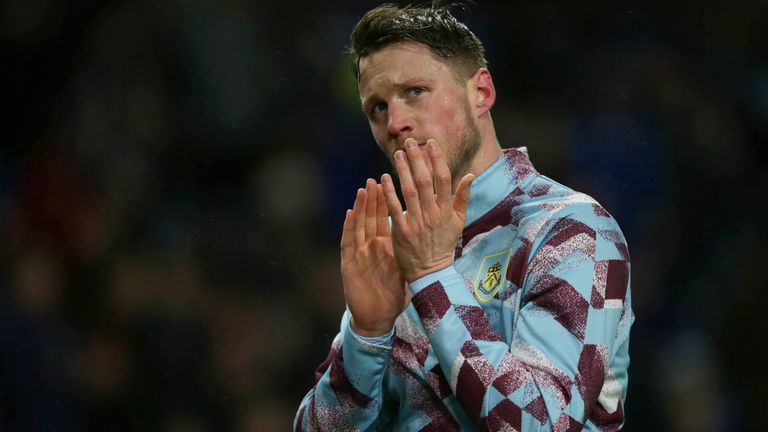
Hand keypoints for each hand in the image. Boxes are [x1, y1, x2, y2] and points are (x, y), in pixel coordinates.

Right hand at [341, 179, 409, 336]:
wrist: (377, 317)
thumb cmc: (392, 295)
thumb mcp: (407, 270)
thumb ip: (414, 252)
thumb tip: (431, 240)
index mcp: (385, 247)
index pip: (386, 219)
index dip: (388, 202)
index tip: (393, 184)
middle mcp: (371, 246)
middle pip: (371, 217)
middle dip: (374, 198)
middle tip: (376, 177)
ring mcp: (359, 254)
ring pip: (359, 225)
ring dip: (361, 206)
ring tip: (364, 188)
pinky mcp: (350, 263)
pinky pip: (349, 242)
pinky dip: (349, 227)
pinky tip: (349, 213)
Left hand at [381, 138, 474, 282]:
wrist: (431, 271)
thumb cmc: (444, 244)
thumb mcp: (458, 221)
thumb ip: (463, 197)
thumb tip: (470, 176)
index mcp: (446, 210)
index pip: (443, 179)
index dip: (437, 159)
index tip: (431, 143)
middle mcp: (432, 214)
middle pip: (424, 180)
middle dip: (417, 159)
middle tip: (409, 142)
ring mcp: (417, 222)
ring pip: (409, 190)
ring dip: (402, 170)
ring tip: (397, 154)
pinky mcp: (402, 231)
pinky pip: (394, 207)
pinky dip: (389, 191)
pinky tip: (384, 177)